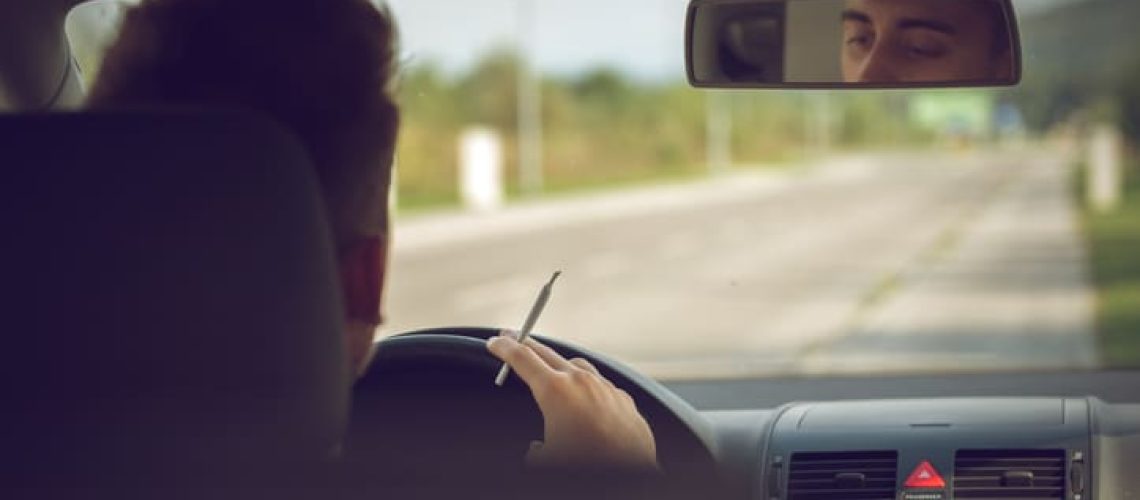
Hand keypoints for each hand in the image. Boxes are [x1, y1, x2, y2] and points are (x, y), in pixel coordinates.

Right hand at [486, 333, 657, 470]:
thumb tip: (538, 450)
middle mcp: (581, 382)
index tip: (495, 342)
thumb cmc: (590, 466)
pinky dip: (588, 389)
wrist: (632, 473)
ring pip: (578, 367)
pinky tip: (586, 402)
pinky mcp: (624, 400)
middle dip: (527, 345)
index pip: (521, 358)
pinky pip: (602, 387)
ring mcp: (606, 388)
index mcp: (555, 391)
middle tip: (513, 339)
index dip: (504, 348)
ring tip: (551, 371)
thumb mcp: (546, 460)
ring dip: (560, 365)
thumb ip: (536, 449)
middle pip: (547, 354)